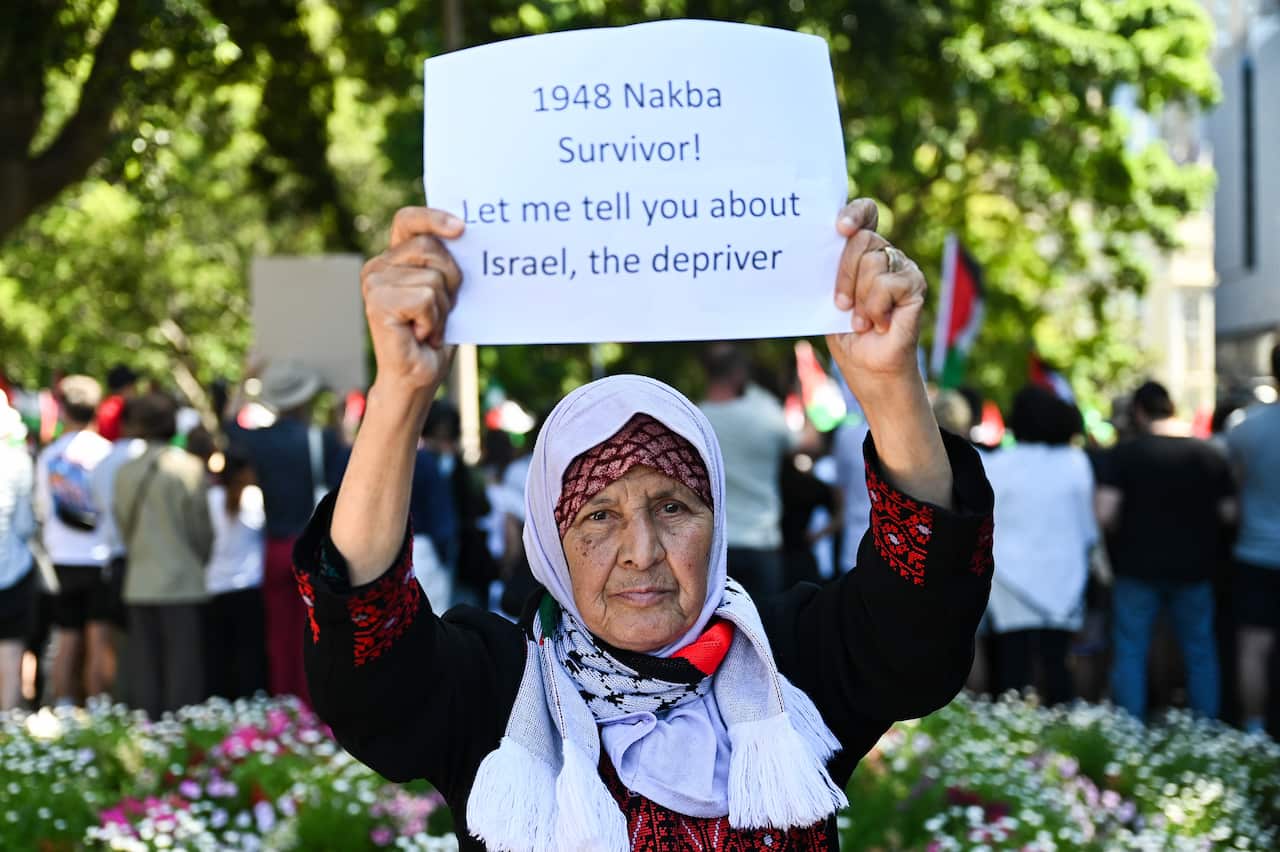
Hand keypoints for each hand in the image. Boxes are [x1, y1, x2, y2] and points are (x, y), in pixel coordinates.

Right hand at [361, 206, 464, 397]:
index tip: (461, 229)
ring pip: (432, 279)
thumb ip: (447, 265)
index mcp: (394, 258)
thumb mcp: (446, 292)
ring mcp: (374, 283)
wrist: (418, 377)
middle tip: (441, 310)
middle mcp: (378, 266)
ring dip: (441, 309)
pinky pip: (425, 298)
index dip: (433, 218)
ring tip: (428, 327)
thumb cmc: (435, 335)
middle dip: (450, 280)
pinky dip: (433, 321)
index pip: (409, 221)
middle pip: (430, 248)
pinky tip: (420, 335)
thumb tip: (466, 235)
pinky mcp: (378, 302)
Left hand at [823, 199, 927, 395]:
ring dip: (859, 297)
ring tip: (861, 321)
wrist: (869, 371)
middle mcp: (887, 256)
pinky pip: (888, 283)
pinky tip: (878, 324)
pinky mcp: (915, 286)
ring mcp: (904, 269)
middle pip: (863, 239)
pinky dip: (876, 308)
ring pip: (874, 261)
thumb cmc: (848, 337)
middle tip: (841, 305)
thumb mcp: (829, 299)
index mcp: (864, 254)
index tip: (839, 227)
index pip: (866, 215)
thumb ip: (829, 270)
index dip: (856, 212)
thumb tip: (811, 246)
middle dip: (844, 274)